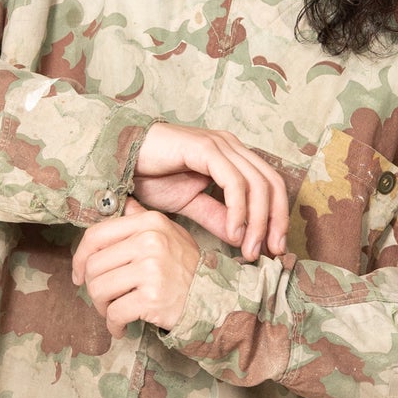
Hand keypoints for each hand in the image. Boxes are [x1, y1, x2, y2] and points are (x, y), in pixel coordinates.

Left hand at [71, 199, 203, 337]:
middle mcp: (150, 241)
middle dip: (92, 288)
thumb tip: (121, 203)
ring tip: (112, 312)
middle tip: (104, 300)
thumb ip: (142, 219)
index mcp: (150, 222)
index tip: (79, 274)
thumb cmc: (186, 269)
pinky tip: (121, 328)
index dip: (80, 257)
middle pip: (93, 265)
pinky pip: (114, 313)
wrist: (215, 300)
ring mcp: (151, 269)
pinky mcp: (152, 297)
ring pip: (99, 289)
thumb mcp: (170, 235)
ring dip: (101, 307)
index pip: (96, 235)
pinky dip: (113, 325)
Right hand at [130, 121, 289, 259]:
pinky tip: (234, 231)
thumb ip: (216, 217)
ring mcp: (220, 144)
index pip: (269, 185)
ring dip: (258, 220)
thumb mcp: (189, 204)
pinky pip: (233, 181)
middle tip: (272, 252)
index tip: (275, 248)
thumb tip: (243, 238)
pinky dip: (238, 209)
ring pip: (256, 183)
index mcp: (232, 157)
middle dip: (276, 220)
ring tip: (250, 248)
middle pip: (271, 183)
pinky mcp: (206, 148)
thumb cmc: (151, 175)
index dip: (278, 216)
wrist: (120, 159)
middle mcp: (231, 147)